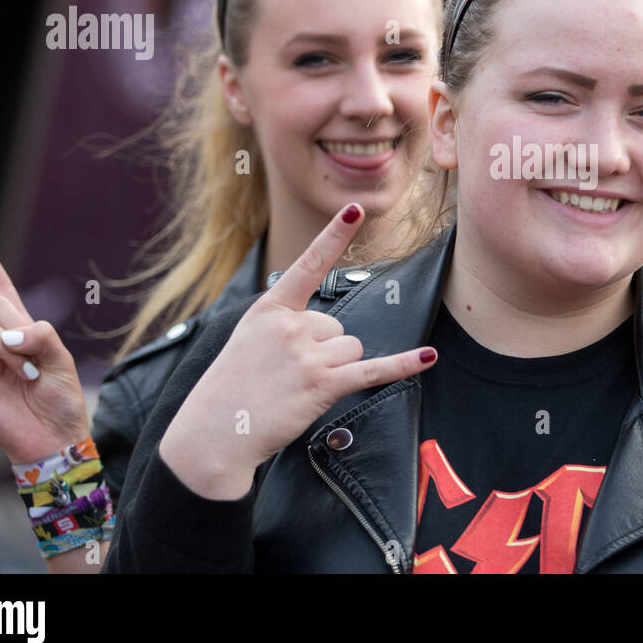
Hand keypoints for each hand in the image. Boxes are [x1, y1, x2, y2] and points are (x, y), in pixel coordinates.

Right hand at [0, 233, 89, 464]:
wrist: (52, 438)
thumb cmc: (61, 400)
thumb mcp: (62, 359)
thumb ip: (39, 335)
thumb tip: (7, 336)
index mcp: (24, 329)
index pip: (0, 288)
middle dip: (18, 330)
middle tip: (35, 363)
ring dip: (11, 352)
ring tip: (26, 377)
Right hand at [159, 204, 437, 499]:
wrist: (214, 433)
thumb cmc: (231, 389)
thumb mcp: (249, 339)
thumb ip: (286, 323)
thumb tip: (332, 331)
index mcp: (270, 309)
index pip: (308, 265)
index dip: (334, 235)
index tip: (356, 209)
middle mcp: (291, 326)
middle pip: (338, 327)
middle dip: (323, 350)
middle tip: (288, 374)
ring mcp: (307, 355)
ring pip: (352, 348)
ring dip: (336, 369)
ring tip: (298, 386)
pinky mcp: (323, 384)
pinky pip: (373, 370)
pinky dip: (403, 365)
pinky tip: (427, 357)